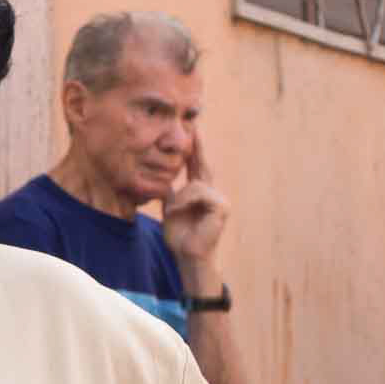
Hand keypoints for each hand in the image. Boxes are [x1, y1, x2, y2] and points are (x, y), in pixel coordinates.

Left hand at [157, 127, 228, 286]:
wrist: (188, 256)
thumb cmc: (180, 237)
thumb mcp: (171, 209)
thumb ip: (170, 193)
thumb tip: (163, 177)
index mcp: (201, 193)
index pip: (198, 167)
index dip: (195, 150)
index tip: (193, 130)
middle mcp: (213, 193)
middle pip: (203, 167)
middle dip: (197, 149)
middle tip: (193, 127)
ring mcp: (220, 200)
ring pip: (196, 184)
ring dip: (180, 198)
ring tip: (171, 211)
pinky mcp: (221, 208)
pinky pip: (200, 193)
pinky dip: (185, 201)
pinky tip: (177, 211)